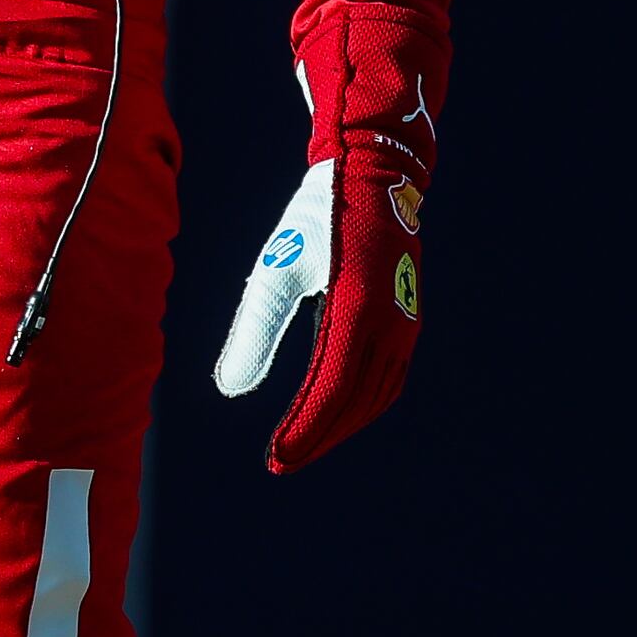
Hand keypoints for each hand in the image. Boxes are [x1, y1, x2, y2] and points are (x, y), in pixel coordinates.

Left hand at [209, 137, 426, 472]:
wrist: (373, 175)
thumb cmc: (316, 218)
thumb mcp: (276, 270)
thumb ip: (254, 330)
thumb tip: (228, 389)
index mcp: (357, 308)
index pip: (330, 391)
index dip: (303, 431)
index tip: (276, 459)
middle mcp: (391, 321)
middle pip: (354, 403)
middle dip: (318, 438)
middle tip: (281, 461)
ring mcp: (406, 323)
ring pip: (376, 396)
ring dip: (341, 426)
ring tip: (304, 444)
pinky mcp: (408, 319)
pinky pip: (389, 377)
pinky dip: (361, 403)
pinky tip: (335, 412)